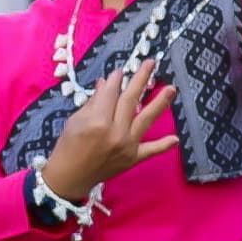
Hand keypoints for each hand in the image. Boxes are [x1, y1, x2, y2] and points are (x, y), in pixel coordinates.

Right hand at [41, 62, 178, 201]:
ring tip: (171, 88)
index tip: (121, 71)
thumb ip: (93, 103)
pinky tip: (175, 138)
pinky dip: (163, 145)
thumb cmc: (66, 147)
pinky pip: (150, 150)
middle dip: (140, 79)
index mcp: (97, 121)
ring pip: (146, 119)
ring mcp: (127, 146)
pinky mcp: (132, 158)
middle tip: (151, 63)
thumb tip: (107, 84)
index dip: (115, 80)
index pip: (110, 94)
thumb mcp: (74, 121)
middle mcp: (115, 132)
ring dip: (160, 103)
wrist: (68, 177)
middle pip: (130, 101)